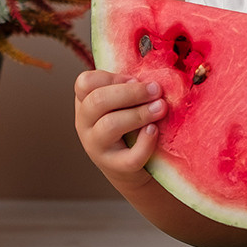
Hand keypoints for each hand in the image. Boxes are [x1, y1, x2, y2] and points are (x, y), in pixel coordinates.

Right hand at [74, 69, 167, 186]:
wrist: (128, 169)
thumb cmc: (128, 127)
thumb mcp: (120, 105)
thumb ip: (128, 89)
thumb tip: (151, 80)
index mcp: (85, 103)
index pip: (85, 82)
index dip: (112, 77)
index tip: (135, 79)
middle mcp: (84, 124)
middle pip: (98, 101)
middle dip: (131, 93)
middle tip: (156, 90)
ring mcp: (96, 147)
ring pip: (110, 125)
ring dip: (139, 114)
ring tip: (161, 108)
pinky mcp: (115, 167)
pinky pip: (130, 156)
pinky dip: (145, 142)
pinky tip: (154, 131)